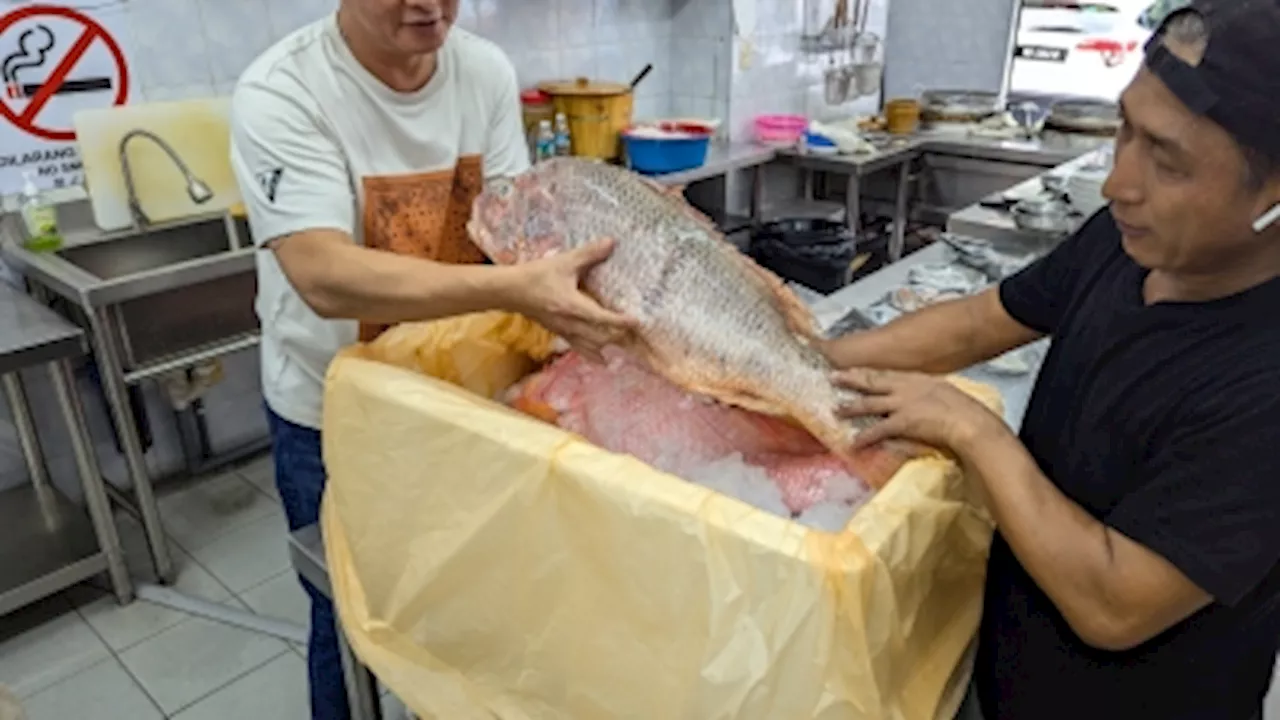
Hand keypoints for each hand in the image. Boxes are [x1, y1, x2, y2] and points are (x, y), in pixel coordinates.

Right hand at [511, 238, 638, 361]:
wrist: (510, 291)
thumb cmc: (536, 275)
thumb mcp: (564, 262)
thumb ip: (589, 254)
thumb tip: (611, 242)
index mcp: (573, 306)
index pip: (602, 318)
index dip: (621, 321)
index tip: (637, 321)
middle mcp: (570, 323)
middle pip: (601, 337)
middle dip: (620, 336)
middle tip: (639, 335)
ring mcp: (564, 331)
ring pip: (591, 346)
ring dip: (609, 346)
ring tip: (626, 348)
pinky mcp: (559, 332)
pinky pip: (579, 348)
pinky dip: (592, 354)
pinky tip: (602, 360)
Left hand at [832, 367, 1008, 453]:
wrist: (969, 422)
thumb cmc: (963, 410)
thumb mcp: (943, 393)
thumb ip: (926, 394)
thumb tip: (918, 400)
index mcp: (917, 379)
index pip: (886, 373)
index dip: (867, 371)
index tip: (852, 369)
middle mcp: (906, 388)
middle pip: (872, 381)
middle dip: (851, 378)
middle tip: (832, 376)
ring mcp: (902, 404)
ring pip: (869, 403)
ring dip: (850, 407)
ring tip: (835, 410)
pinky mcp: (903, 422)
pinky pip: (878, 430)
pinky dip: (864, 437)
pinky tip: (854, 443)